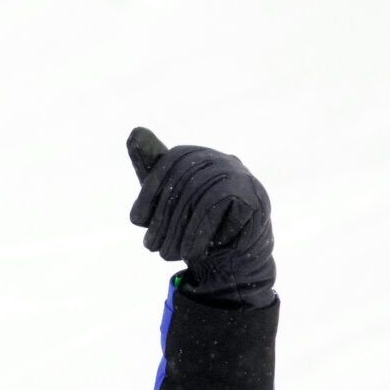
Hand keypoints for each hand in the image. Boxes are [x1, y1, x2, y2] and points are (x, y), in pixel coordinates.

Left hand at [126, 127, 274, 307]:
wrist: (232, 257)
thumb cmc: (194, 225)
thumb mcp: (166, 199)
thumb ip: (151, 168)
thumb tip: (135, 131)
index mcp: (199, 157)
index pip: (171, 162)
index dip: (151, 191)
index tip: (137, 220)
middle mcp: (222, 161)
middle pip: (187, 182)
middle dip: (164, 219)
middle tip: (151, 248)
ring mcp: (241, 178)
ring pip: (203, 198)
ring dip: (181, 231)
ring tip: (168, 254)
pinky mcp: (254, 199)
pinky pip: (223, 212)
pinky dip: (201, 233)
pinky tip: (192, 253)